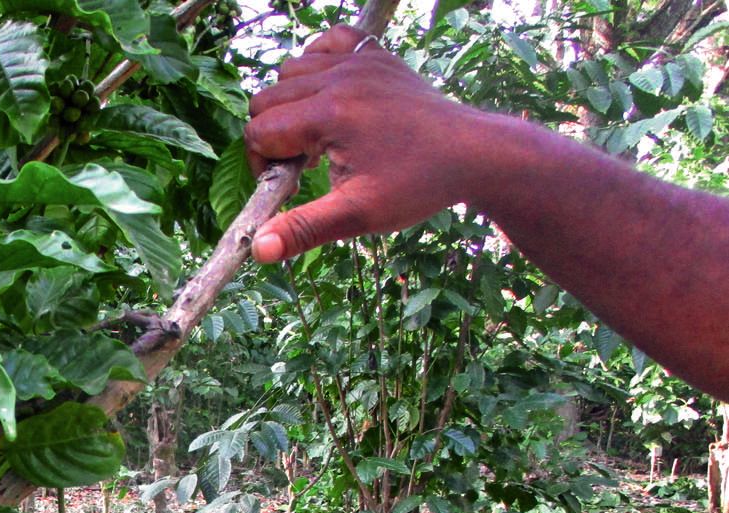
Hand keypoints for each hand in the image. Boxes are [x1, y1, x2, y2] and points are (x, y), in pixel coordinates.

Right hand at [245, 24, 496, 261]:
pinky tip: (328, 94)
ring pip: (291, 70)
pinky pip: (328, 42)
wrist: (472, 154)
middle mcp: (339, 78)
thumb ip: (304, 228)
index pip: (259, 130)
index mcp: (330, 115)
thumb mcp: (358, 214)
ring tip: (320, 136)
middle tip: (305, 163)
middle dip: (272, 134)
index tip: (290, 183)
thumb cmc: (417, 185)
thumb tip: (258, 250)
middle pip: (268, 98)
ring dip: (291, 103)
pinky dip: (317, 62)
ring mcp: (359, 61)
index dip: (263, 163)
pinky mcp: (375, 56)